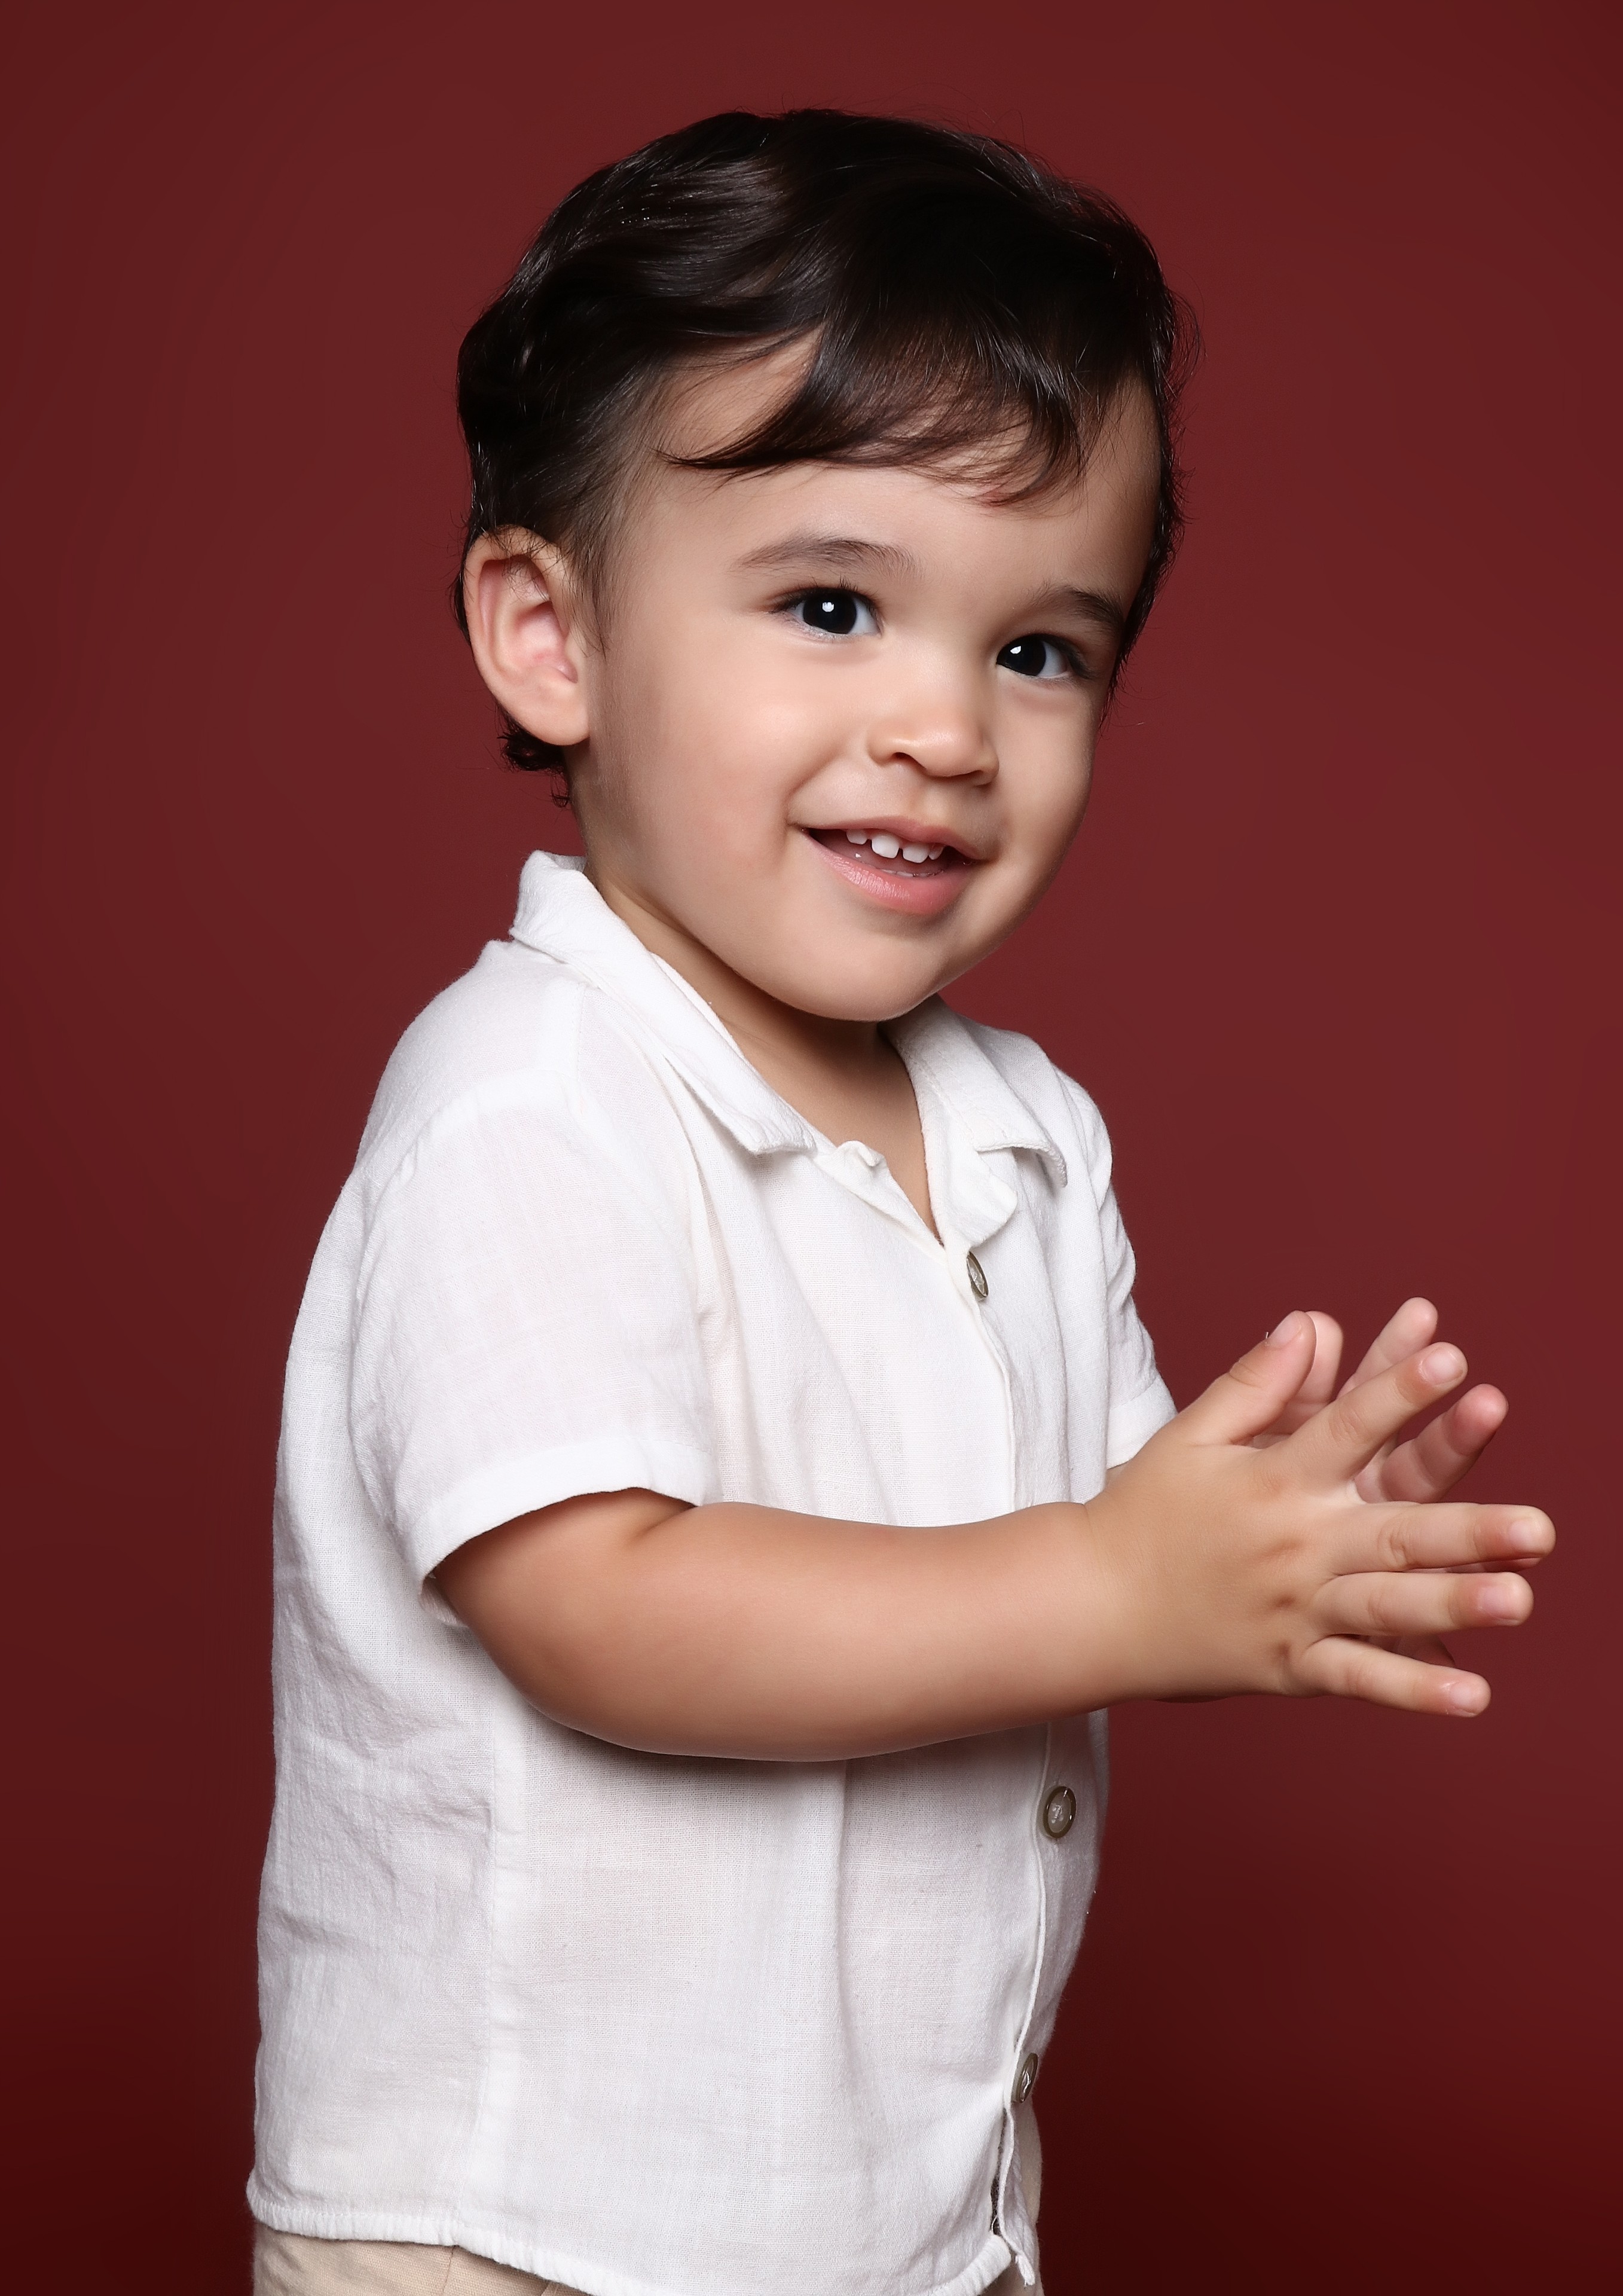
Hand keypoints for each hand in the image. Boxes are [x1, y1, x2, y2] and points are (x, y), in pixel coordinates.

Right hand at [1084, 1310, 1553, 1715]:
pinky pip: (1357, 1677)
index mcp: (1275, 1480)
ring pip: (1386, 1606)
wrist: (1091, 1604)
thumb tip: (1309, 1322)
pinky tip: (1473, 1693)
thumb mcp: (1192, 1436)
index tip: (1453, 1358)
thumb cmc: (1145, 1512)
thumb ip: (1256, 1382)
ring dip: (1456, 1604)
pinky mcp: (1289, 1663)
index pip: (1347, 1427)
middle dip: (1469, 1528)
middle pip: (1392, 1530)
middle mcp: (1294, 1543)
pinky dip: (1412, 1688)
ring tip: (1522, 1600)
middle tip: (1542, 1527)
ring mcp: (1295, 1608)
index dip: (1398, 1391)